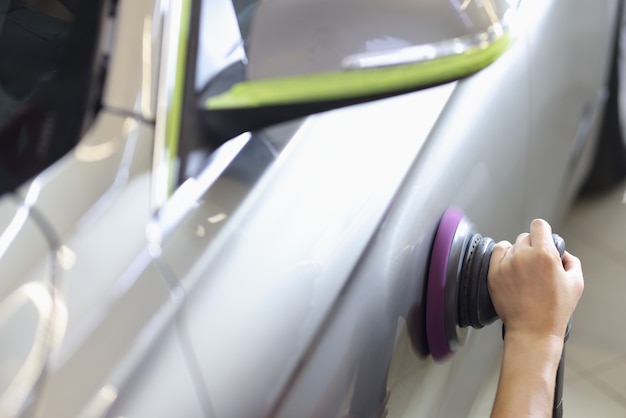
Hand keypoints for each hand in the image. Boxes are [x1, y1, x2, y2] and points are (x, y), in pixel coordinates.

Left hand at [487, 219, 583, 339]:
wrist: (532, 330)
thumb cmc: (555, 310)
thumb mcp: (576, 283)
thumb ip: (571, 260)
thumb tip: (561, 252)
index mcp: (545, 254)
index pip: (538, 225)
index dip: (543, 230)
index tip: (544, 239)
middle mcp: (523, 256)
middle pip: (525, 237)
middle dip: (533, 246)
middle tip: (537, 263)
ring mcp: (506, 264)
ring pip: (511, 245)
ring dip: (517, 252)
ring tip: (524, 269)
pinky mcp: (493, 273)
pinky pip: (496, 252)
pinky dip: (503, 256)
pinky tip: (510, 267)